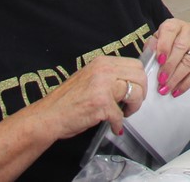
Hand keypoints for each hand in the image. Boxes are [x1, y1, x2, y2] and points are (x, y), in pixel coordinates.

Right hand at [29, 52, 146, 139]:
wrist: (48, 115)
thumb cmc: (67, 100)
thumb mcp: (90, 77)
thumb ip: (109, 75)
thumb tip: (130, 80)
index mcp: (102, 62)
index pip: (135, 64)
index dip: (139, 79)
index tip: (136, 90)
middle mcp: (104, 70)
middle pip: (140, 76)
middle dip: (141, 92)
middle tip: (133, 103)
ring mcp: (103, 86)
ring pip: (135, 93)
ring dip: (134, 107)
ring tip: (124, 114)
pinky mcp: (101, 104)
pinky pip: (121, 115)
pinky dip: (118, 124)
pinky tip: (113, 126)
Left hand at [146, 19, 189, 96]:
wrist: (181, 42)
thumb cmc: (166, 44)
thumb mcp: (156, 41)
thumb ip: (152, 46)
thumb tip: (152, 55)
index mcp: (175, 25)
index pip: (170, 31)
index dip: (164, 46)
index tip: (159, 61)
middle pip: (182, 48)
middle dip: (170, 67)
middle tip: (161, 81)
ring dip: (179, 78)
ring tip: (168, 89)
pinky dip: (189, 82)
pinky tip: (178, 90)